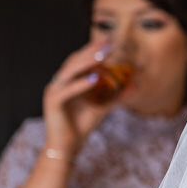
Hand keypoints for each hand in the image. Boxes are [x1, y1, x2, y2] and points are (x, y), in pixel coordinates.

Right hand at [42, 41, 117, 157]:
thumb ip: (115, 95)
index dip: (93, 50)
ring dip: (86, 62)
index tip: (109, 41)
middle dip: (91, 51)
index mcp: (69, 81)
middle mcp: (59, 82)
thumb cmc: (82, 125)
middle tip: (107, 43)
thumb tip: (134, 86)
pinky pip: (66, 90)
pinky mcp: (52, 102)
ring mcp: (53, 91)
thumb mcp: (103, 106)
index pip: (81, 60)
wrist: (68, 146)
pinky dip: (79, 84)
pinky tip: (94, 79)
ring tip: (102, 56)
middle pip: (75, 61)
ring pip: (69, 71)